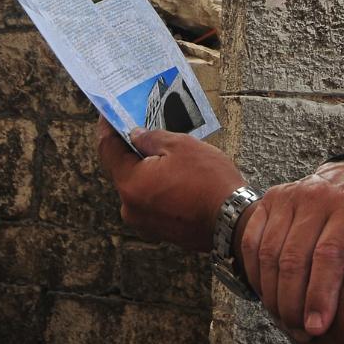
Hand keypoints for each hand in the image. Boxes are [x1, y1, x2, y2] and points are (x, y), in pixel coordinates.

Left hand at [95, 118, 244, 251]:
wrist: (235, 223)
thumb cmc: (209, 181)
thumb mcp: (181, 146)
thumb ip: (152, 138)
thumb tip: (135, 135)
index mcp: (130, 184)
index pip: (108, 150)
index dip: (107, 128)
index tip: (108, 113)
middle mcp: (130, 208)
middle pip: (121, 169)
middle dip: (129, 148)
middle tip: (140, 126)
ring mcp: (144, 223)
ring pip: (138, 186)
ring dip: (146, 168)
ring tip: (163, 149)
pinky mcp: (160, 230)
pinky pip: (150, 201)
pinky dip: (156, 185)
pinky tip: (173, 173)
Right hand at [240, 159, 343, 338]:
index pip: (329, 255)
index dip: (320, 294)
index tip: (317, 328)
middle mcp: (317, 196)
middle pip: (294, 258)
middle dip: (293, 303)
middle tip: (300, 332)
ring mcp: (289, 196)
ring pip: (269, 253)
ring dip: (272, 293)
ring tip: (285, 319)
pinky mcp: (269, 200)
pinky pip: (251, 242)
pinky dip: (254, 273)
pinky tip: (267, 295)